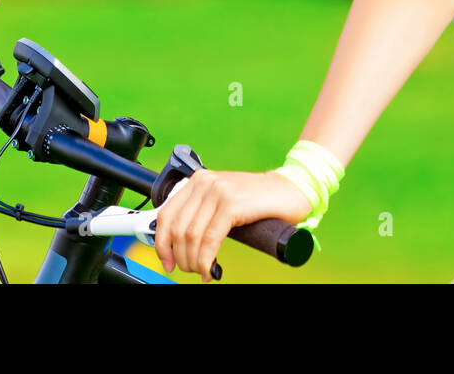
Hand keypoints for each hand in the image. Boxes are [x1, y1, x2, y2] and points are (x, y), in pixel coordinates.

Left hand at [153, 169, 313, 281]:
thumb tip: (180, 245)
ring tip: (203, 271)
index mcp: (198, 181)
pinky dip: (206, 260)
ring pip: (192, 236)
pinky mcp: (232, 203)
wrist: (291, 189)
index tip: (167, 262)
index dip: (162, 243)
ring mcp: (218, 191)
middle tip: (191, 270)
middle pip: (177, 229)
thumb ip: (203, 215)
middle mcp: (204, 183)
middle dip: (180, 257)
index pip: (166, 215)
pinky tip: (211, 269)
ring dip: (193, 262)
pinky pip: (210, 239)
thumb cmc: (259, 201)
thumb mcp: (223, 203)